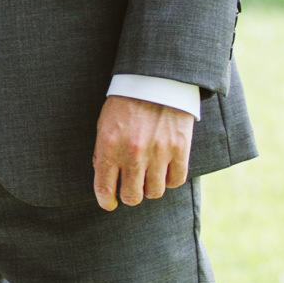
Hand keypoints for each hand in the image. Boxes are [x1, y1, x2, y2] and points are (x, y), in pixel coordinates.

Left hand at [93, 96, 193, 210]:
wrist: (157, 78)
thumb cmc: (127, 101)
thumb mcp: (105, 124)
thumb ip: (103, 152)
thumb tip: (105, 178)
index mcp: (110, 146)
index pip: (105, 188)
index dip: (106, 201)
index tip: (109, 203)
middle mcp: (133, 154)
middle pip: (132, 196)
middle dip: (129, 196)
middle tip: (131, 188)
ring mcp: (158, 153)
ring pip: (154, 192)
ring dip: (150, 188)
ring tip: (149, 177)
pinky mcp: (180, 149)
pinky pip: (175, 181)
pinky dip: (170, 180)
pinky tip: (165, 171)